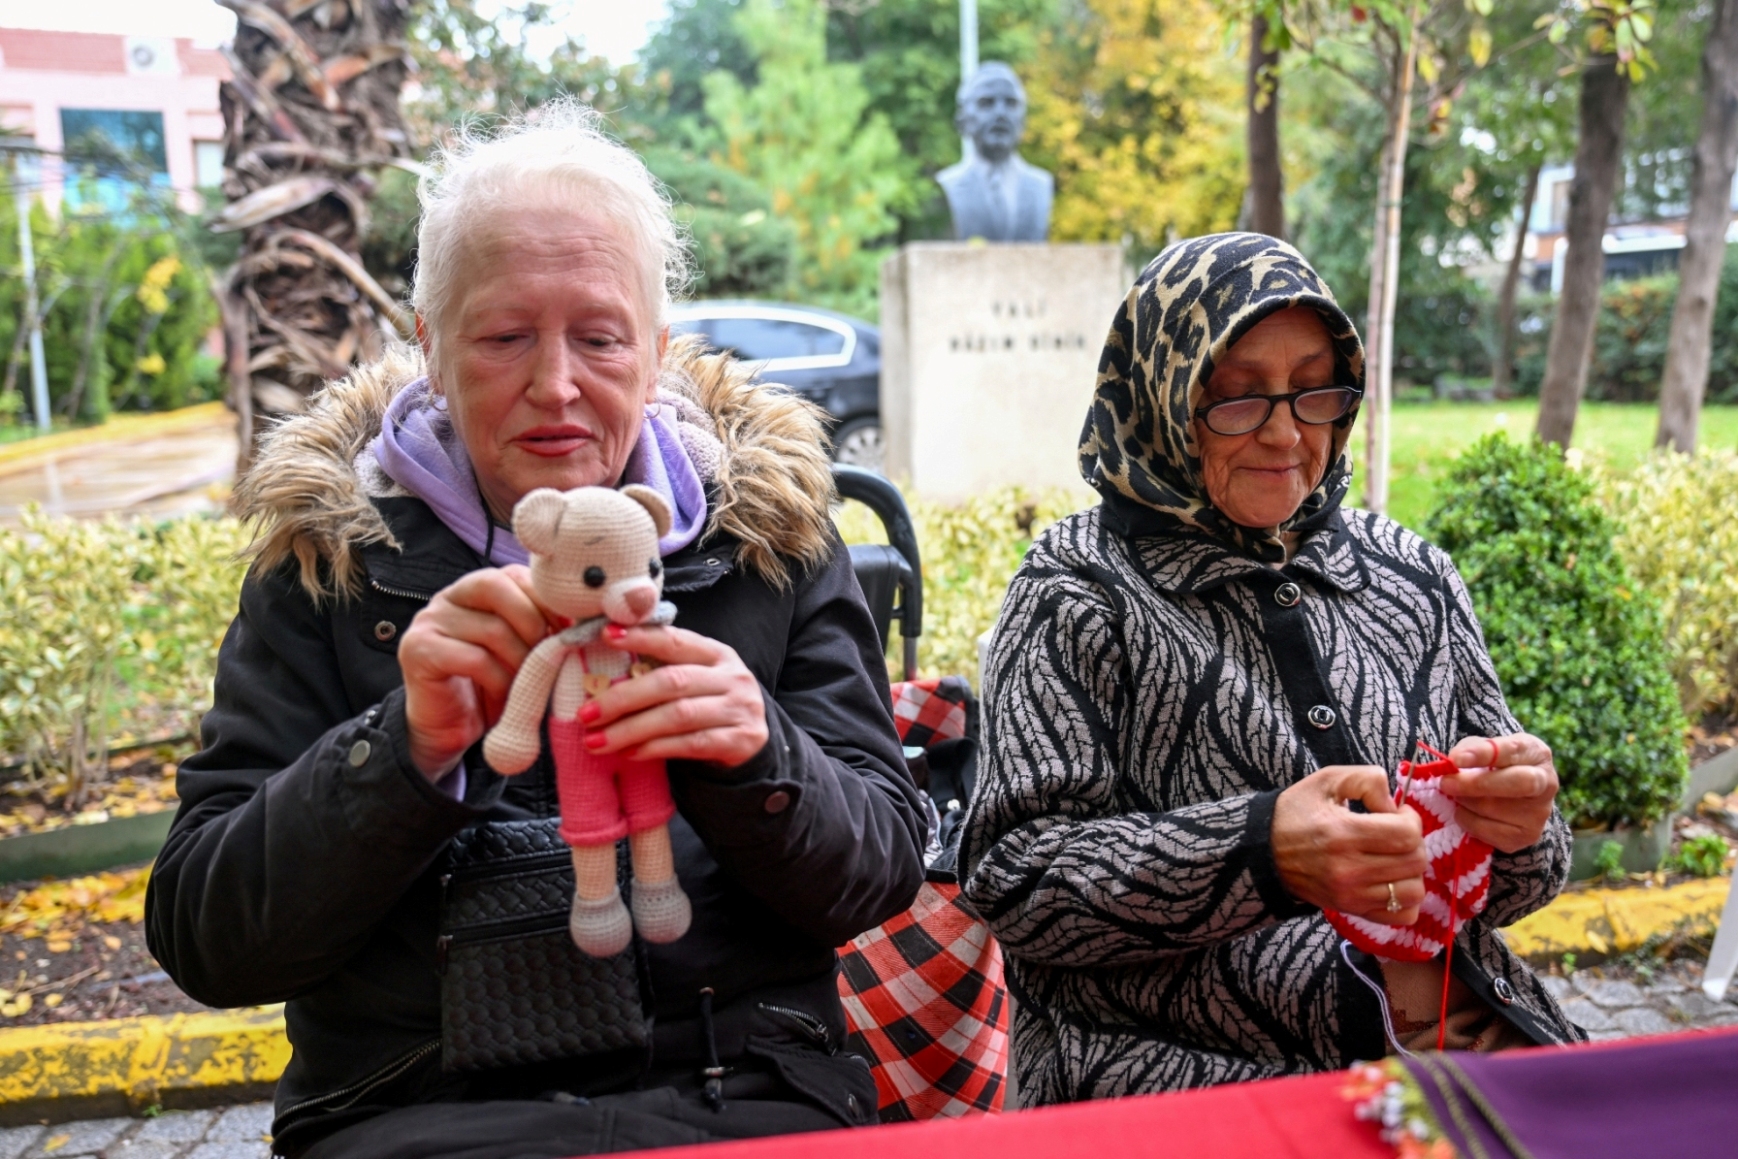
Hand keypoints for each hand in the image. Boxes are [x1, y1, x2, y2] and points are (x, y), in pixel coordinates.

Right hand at [397, 565, 553, 779]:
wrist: (446, 729)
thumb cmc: (491, 688)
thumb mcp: (522, 651)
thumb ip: (542, 628)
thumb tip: (584, 621)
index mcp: (476, 589)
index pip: (514, 574)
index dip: (546, 600)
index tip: (570, 629)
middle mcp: (449, 597)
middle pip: (497, 587)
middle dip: (533, 622)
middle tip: (547, 655)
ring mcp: (429, 622)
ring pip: (491, 629)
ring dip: (521, 660)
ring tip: (528, 683)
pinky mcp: (419, 651)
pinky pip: (475, 659)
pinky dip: (500, 680)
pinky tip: (505, 696)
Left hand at [577, 623, 768, 767]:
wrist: (754, 741)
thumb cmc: (710, 705)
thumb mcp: (697, 678)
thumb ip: (663, 668)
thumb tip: (605, 668)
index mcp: (717, 653)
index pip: (675, 640)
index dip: (641, 637)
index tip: (605, 635)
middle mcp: (732, 677)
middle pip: (671, 682)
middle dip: (623, 698)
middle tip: (586, 714)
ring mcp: (739, 709)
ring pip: (678, 716)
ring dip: (631, 729)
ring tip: (597, 741)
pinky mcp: (740, 740)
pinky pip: (691, 744)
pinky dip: (656, 748)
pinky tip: (629, 752)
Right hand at [1272, 765, 1427, 925]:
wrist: (1264, 850)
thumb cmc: (1297, 812)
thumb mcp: (1327, 780)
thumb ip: (1367, 780)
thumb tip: (1394, 806)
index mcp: (1344, 833)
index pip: (1407, 834)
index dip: (1410, 819)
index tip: (1395, 814)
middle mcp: (1349, 870)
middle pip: (1414, 861)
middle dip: (1413, 842)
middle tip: (1394, 833)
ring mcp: (1351, 895)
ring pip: (1414, 891)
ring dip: (1412, 871)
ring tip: (1393, 858)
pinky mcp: (1351, 910)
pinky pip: (1400, 916)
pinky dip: (1404, 900)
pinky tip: (1391, 881)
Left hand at [1439, 733, 1558, 852]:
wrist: (1513, 797)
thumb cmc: (1495, 765)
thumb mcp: (1485, 748)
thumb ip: (1470, 749)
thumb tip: (1453, 762)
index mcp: (1537, 753)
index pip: (1513, 750)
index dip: (1483, 754)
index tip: (1457, 760)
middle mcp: (1546, 783)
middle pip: (1518, 783)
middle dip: (1477, 784)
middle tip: (1446, 783)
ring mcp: (1539, 813)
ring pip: (1494, 809)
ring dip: (1465, 801)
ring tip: (1456, 794)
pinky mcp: (1526, 836)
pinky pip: (1487, 830)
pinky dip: (1467, 820)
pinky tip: (1465, 811)